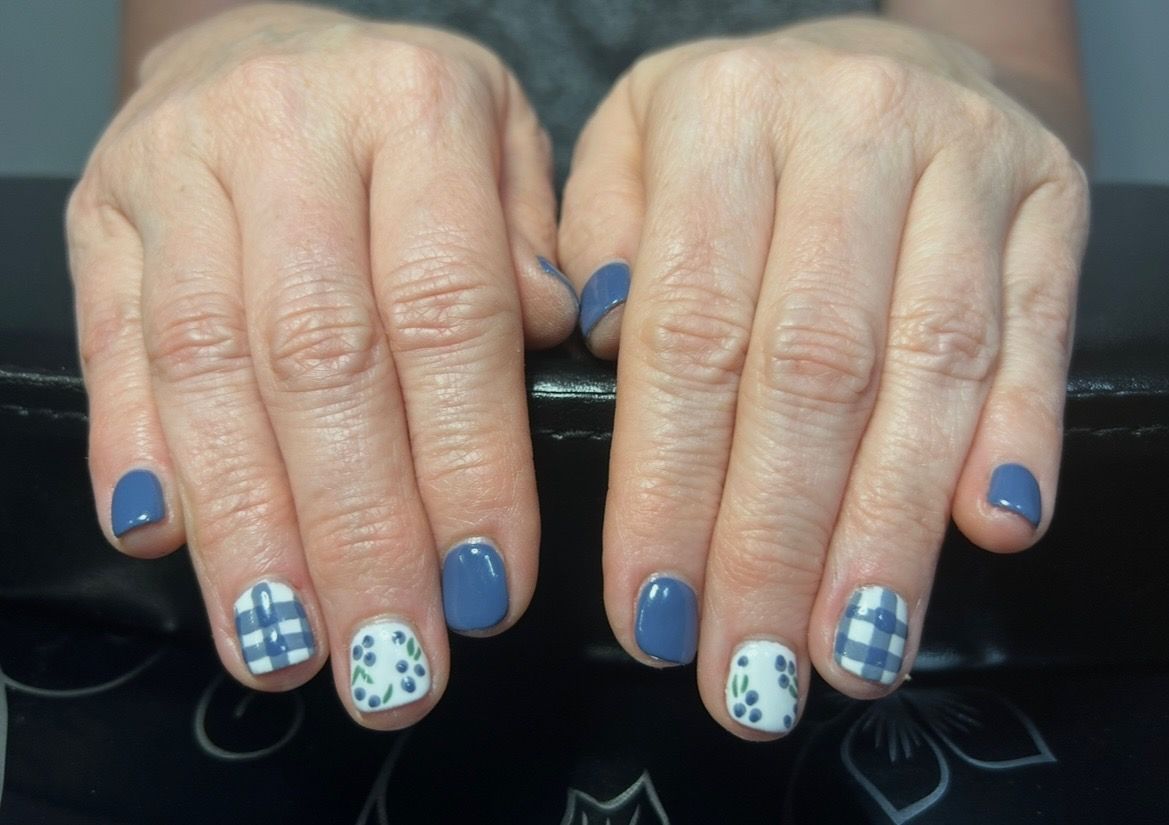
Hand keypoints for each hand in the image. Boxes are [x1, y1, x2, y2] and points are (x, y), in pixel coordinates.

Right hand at [67, 2, 574, 726]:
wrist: (263, 48)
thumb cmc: (406, 120)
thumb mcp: (508, 145)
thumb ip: (537, 245)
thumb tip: (555, 349)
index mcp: (417, 106)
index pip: (450, 311)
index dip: (467, 466)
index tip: (487, 590)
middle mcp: (290, 128)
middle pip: (322, 361)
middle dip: (358, 534)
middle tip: (390, 663)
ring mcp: (179, 169)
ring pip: (209, 372)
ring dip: (249, 532)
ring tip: (288, 647)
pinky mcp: (102, 217)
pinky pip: (115, 349)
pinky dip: (141, 457)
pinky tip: (171, 549)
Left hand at [558, 16, 1087, 737]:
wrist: (875, 61)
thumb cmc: (732, 129)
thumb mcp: (628, 143)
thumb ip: (595, 238)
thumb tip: (603, 345)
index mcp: (721, 115)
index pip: (689, 331)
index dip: (668, 489)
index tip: (653, 612)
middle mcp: (849, 128)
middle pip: (811, 370)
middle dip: (775, 544)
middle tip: (748, 673)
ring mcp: (965, 160)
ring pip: (928, 370)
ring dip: (888, 531)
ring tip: (849, 649)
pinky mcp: (1049, 200)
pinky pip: (1036, 333)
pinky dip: (1016, 442)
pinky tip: (986, 535)